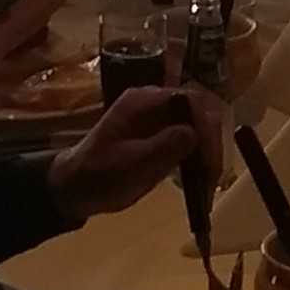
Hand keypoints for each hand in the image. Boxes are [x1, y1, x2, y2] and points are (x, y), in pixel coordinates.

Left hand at [52, 83, 222, 219]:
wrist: (77, 188)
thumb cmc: (98, 175)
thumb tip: (195, 133)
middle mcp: (156, 105)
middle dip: (211, 143)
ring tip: (208, 185)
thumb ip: (162, 147)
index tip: (209, 158)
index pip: (189, 101)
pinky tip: (202, 183)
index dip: (205, 126)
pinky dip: (200, 162)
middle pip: (199, 113)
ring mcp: (160, 122)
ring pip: (199, 129)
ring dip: (209, 155)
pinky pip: (191, 144)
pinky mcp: (164, 139)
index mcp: (143, 101)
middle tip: (212, 177)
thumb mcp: (130, 164)